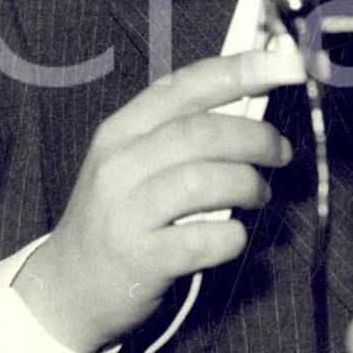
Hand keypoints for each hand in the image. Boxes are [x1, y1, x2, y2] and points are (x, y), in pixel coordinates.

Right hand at [14, 50, 297, 351]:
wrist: (68, 288)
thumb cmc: (119, 216)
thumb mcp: (133, 162)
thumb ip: (180, 133)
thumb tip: (252, 106)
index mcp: (121, 130)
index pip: (184, 87)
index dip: (239, 71)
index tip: (284, 65)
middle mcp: (119, 165)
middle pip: (202, 133)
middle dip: (256, 137)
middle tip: (281, 151)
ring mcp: (127, 212)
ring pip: (206, 180)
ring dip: (249, 184)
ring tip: (260, 195)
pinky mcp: (141, 258)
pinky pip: (205, 238)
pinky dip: (232, 236)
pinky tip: (233, 236)